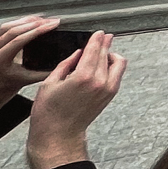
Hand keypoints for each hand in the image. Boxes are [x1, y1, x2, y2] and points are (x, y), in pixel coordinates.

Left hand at [0, 15, 58, 109]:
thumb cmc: (9, 84)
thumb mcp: (29, 79)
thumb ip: (46, 71)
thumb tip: (65, 62)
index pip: (19, 40)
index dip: (37, 30)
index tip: (52, 25)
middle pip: (14, 30)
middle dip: (35, 23)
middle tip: (52, 21)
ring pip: (8, 26)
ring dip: (27, 20)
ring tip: (44, 20)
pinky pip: (6, 27)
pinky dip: (20, 22)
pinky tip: (32, 21)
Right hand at [26, 32, 125, 168]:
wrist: (58, 135)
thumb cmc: (49, 114)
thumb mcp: (49, 84)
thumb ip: (65, 64)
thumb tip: (77, 53)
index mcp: (83, 76)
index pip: (95, 50)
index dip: (97, 39)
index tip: (98, 33)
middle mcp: (99, 82)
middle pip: (106, 55)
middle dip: (104, 44)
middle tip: (103, 37)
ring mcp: (107, 89)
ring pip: (118, 63)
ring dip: (111, 55)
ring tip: (102, 52)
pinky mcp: (110, 96)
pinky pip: (117, 75)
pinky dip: (113, 67)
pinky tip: (102, 66)